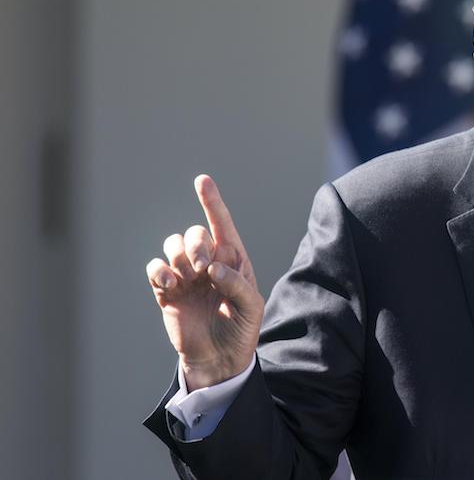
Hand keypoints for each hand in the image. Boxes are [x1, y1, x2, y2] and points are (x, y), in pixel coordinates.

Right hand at [146, 175, 264, 391]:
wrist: (219, 358)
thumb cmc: (241, 329)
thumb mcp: (251, 307)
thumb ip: (236, 284)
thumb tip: (213, 268)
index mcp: (233, 260)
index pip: (221, 224)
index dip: (212, 201)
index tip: (202, 180)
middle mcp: (208, 262)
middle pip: (194, 233)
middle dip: (196, 243)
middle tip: (204, 268)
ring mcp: (186, 276)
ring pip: (172, 245)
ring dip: (179, 256)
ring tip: (189, 279)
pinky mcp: (167, 291)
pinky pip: (155, 268)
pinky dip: (158, 270)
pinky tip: (169, 284)